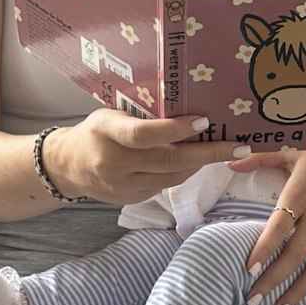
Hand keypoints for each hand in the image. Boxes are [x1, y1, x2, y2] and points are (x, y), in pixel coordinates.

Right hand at [45, 110, 237, 206]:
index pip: (144, 135)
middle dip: (207, 153)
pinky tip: (197, 161)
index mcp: (106, 131)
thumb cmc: (96, 131)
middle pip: (167, 161)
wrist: (67, 167)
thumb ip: (142, 115)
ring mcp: (122, 186)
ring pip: (172, 176)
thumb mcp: (111, 115)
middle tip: (238, 147)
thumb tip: (190, 106)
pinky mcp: (131, 199)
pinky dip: (183, 172)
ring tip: (225, 150)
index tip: (203, 121)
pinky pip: (165, 185)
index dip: (175, 130)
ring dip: (200, 163)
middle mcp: (114, 162)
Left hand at [235, 142, 305, 304]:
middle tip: (253, 300)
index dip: (265, 249)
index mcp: (301, 194)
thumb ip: (261, 157)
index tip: (249, 269)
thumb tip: (232, 160)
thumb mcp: (295, 147)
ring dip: (299, 292)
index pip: (279, 227)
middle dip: (272, 280)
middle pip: (294, 255)